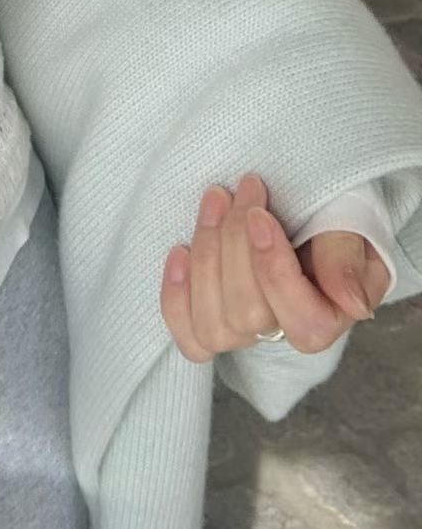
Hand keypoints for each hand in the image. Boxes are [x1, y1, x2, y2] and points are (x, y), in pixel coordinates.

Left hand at [160, 174, 389, 361]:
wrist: (309, 202)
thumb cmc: (333, 213)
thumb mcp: (352, 223)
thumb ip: (347, 258)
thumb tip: (352, 305)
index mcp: (332, 315)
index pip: (304, 323)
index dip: (272, 269)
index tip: (258, 213)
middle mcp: (287, 331)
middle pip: (248, 317)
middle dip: (234, 245)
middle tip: (240, 190)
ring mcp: (247, 330)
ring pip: (214, 329)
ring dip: (205, 259)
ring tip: (214, 202)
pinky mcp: (214, 318)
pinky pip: (190, 338)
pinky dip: (176, 298)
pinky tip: (179, 252)